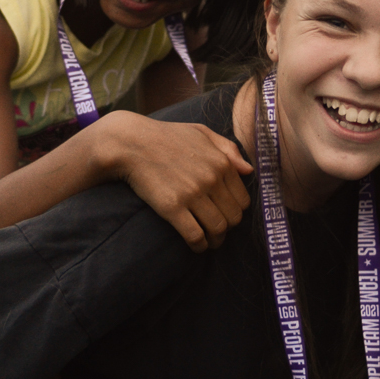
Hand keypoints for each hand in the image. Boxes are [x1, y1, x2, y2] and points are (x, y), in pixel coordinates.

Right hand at [102, 112, 251, 251]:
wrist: (131, 142)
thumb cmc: (165, 137)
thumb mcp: (201, 133)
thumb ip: (228, 148)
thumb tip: (248, 170)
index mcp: (221, 162)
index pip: (242, 200)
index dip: (235, 212)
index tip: (226, 216)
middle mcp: (211, 179)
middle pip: (233, 218)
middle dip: (228, 228)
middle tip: (217, 231)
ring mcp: (192, 194)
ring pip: (217, 229)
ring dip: (215, 241)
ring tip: (209, 242)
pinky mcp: (172, 207)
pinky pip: (195, 235)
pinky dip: (199, 245)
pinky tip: (196, 246)